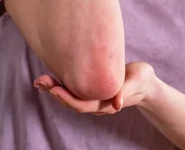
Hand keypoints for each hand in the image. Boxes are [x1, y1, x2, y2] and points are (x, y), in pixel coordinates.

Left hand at [33, 62, 155, 115]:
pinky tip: (51, 78)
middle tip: (40, 80)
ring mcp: (93, 98)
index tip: (53, 88)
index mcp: (106, 104)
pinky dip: (60, 86)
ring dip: (54, 90)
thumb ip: (126, 91)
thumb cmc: (142, 79)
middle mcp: (97, 104)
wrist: (144, 83)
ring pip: (70, 98)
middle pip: (71, 103)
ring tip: (40, 80)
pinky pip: (73, 91)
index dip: (66, 98)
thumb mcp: (137, 81)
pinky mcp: (91, 90)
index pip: (82, 105)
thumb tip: (117, 105)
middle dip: (54, 93)